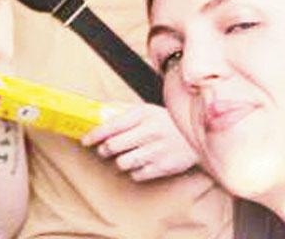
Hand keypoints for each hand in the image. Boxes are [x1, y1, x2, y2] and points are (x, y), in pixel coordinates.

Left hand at [81, 103, 198, 181]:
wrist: (200, 137)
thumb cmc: (166, 122)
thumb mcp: (147, 110)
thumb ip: (121, 110)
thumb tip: (96, 111)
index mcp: (143, 115)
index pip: (111, 126)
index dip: (94, 135)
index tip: (85, 140)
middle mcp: (150, 132)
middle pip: (113, 146)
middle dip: (103, 150)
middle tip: (104, 150)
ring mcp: (158, 151)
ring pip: (123, 163)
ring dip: (118, 162)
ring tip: (123, 157)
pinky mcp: (164, 167)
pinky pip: (137, 175)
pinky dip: (133, 171)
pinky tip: (138, 164)